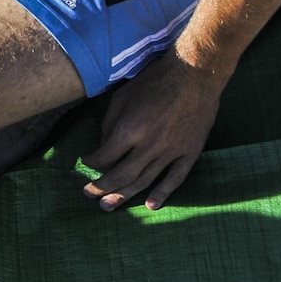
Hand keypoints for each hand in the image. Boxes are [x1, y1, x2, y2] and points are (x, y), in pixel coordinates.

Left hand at [83, 52, 226, 210]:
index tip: (86, 162)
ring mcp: (172, 152)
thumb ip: (110, 124)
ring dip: (124, 195)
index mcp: (130, 130)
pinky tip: (150, 205)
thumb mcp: (122, 97)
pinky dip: (162, 194)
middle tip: (88, 195)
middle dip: (101, 187)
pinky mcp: (190, 153)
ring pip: (145, 181)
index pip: (105, 157)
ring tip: (108, 206)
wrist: (194, 76)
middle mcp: (149, 146)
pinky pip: (175, 179)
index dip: (92, 162)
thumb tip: (103, 146)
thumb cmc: (154, 82)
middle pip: (121, 175)